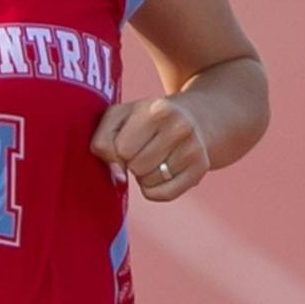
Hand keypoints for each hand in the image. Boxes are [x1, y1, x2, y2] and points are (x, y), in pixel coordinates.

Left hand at [90, 96, 210, 202]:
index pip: (121, 149)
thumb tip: (118, 176)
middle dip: (131, 162)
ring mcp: (194, 149)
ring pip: (149, 183)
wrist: (188, 118)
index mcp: (158, 108)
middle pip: (136, 167)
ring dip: (143, 176)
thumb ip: (103, 142)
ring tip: (153, 156)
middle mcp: (181, 127)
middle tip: (142, 148)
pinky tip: (162, 171)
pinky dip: (155, 189)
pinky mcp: (201, 169)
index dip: (118, 149)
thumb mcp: (116, 117)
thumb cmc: (142, 119)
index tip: (127, 138)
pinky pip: (164, 194)